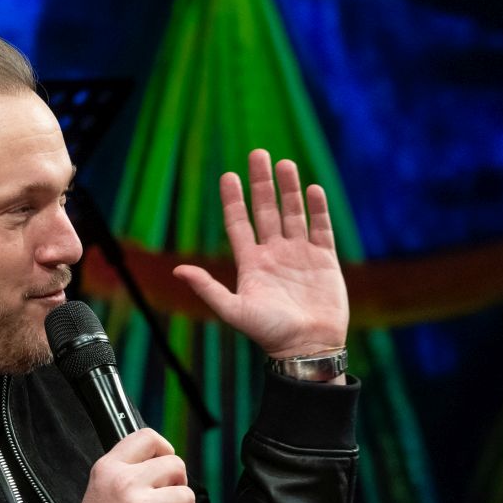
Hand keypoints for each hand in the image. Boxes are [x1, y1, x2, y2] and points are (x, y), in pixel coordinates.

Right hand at [64, 428, 199, 502]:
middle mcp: (124, 482)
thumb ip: (125, 475)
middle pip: (175, 464)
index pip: (147, 437)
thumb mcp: (99, 493)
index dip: (165, 449)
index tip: (167, 468)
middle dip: (179, 485)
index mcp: (108, 469)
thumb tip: (162, 465)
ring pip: (187, 495)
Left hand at [172, 148, 348, 359]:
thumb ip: (208, 289)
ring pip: (293, 213)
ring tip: (285, 164)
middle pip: (266, 210)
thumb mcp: (234, 311)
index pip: (239, 224)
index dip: (233, 201)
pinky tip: (312, 189)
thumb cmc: (269, 333)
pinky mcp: (325, 260)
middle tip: (257, 154)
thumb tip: (178, 270)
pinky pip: (321, 228)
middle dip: (261, 183)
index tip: (228, 176)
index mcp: (251, 264)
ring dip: (289, 189)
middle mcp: (274, 254)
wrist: (306, 347)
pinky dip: (317, 209)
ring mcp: (300, 255)